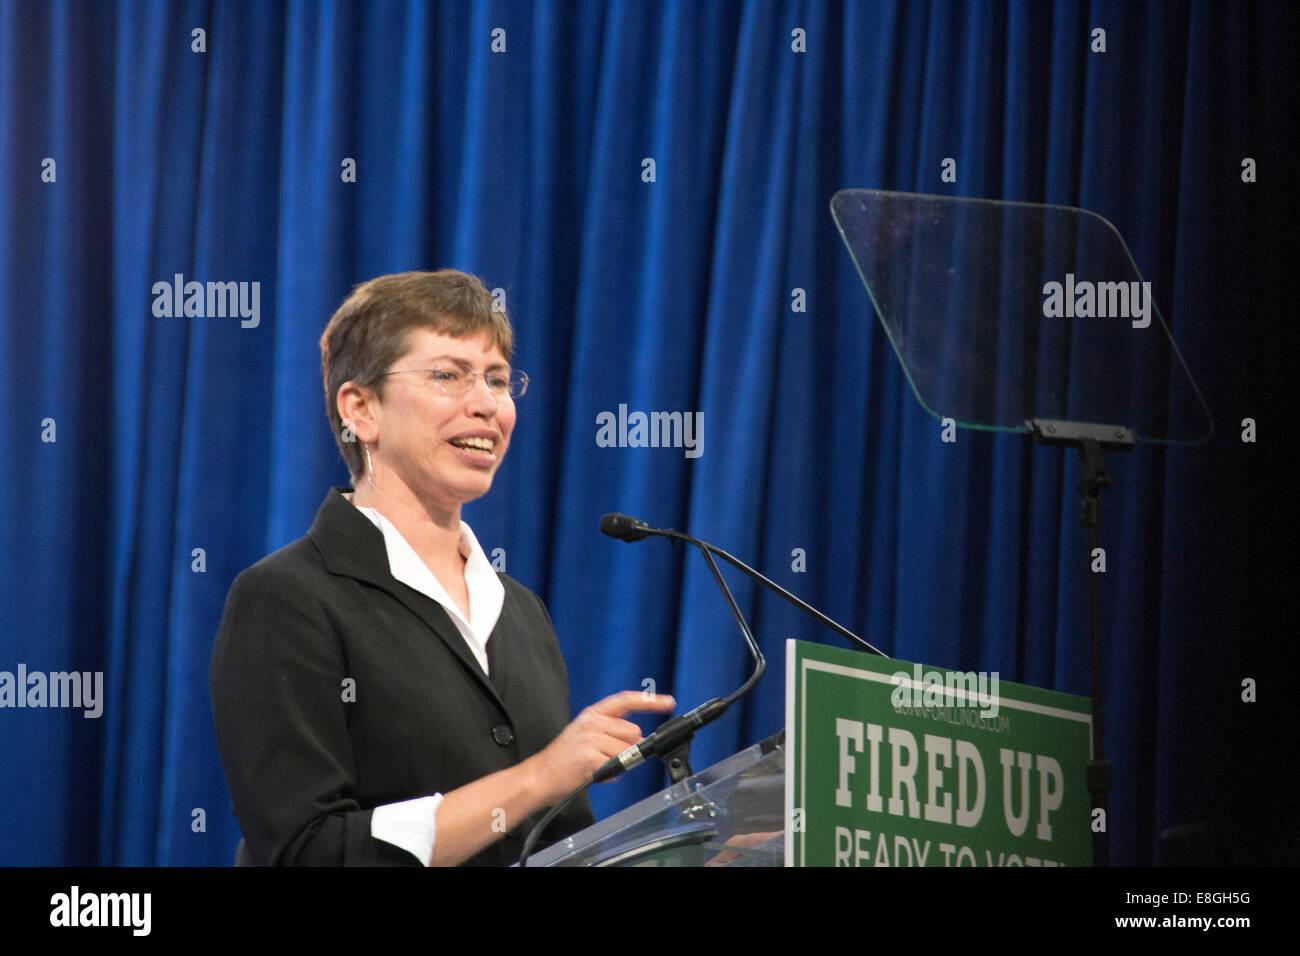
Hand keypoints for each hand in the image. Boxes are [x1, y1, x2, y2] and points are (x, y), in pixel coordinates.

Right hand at [527, 690, 676, 803]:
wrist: (539, 776)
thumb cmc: (563, 759)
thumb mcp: (584, 733)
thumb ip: (609, 729)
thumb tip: (637, 737)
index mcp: (592, 713)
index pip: (626, 700)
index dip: (649, 701)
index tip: (668, 701)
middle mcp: (592, 722)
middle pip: (634, 732)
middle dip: (627, 747)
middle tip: (606, 757)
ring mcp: (591, 738)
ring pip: (628, 750)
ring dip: (619, 762)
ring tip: (597, 765)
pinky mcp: (591, 756)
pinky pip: (617, 766)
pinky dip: (611, 775)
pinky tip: (593, 773)